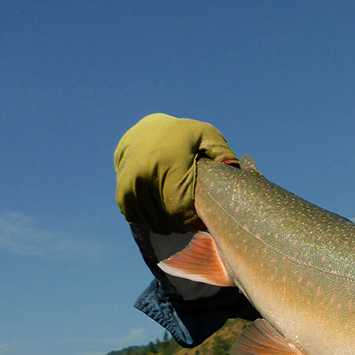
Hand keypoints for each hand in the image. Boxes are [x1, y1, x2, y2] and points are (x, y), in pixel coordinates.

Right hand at [114, 113, 237, 234]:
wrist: (147, 128)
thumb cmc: (183, 134)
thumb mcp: (206, 135)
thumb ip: (222, 153)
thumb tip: (234, 170)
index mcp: (166, 164)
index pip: (179, 210)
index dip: (193, 221)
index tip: (204, 222)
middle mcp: (143, 176)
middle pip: (165, 219)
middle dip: (182, 225)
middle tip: (194, 222)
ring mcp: (128, 185)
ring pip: (150, 220)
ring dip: (166, 226)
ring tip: (180, 222)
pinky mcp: (121, 191)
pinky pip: (135, 216)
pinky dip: (150, 221)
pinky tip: (163, 217)